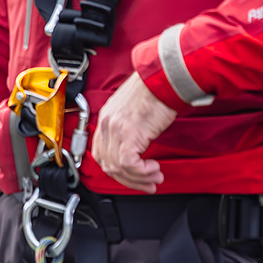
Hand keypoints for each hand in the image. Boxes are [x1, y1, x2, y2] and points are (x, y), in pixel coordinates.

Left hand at [91, 72, 177, 192]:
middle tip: (146, 183)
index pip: (100, 154)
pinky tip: (153, 168)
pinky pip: (128, 164)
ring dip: (138, 178)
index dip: (115, 170)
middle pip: (107, 164)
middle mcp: (106, 124)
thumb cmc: (153, 91)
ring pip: (117, 167)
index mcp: (105, 118)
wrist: (162, 79)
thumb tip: (134, 148)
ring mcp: (116, 129)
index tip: (131, 176)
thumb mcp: (132, 111)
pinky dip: (141, 172)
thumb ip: (127, 128)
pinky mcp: (129, 134)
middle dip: (128, 180)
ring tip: (154, 177)